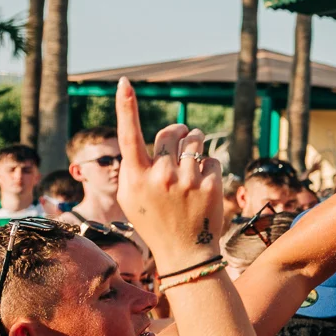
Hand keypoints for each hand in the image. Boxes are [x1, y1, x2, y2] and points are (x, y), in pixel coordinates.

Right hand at [111, 79, 224, 274]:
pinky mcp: (210, 185)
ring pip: (196, 139)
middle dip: (178, 133)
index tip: (123, 82)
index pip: (129, 135)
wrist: (184, 253)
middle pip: (171, 132)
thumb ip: (133, 166)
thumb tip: (149, 139)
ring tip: (192, 165)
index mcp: (135, 177)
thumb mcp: (130, 196)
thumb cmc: (153, 220)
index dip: (126, 107)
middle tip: (180, 145)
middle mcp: (160, 176)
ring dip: (196, 145)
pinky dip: (209, 167)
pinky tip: (203, 186)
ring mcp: (186, 181)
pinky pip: (212, 158)